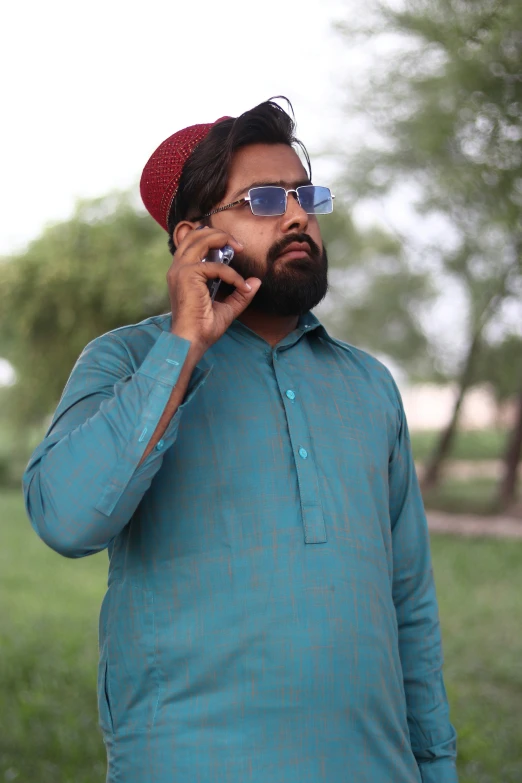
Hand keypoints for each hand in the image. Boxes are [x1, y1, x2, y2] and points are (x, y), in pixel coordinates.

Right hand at [168, 227, 260, 358]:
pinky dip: (231, 274)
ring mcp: (180, 270)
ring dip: (222, 239)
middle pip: (195, 234)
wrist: (192, 340)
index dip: (215, 240)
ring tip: (239, 248)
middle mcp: (178, 268)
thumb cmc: (204, 327)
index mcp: (183, 273)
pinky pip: (215, 266)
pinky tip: (240, 286)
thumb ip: (240, 293)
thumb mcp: (227, 307)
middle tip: (238, 245)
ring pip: (200, 239)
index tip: (235, 251)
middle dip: (219, 234)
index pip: (194, 243)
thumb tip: (256, 281)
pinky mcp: (187, 275)